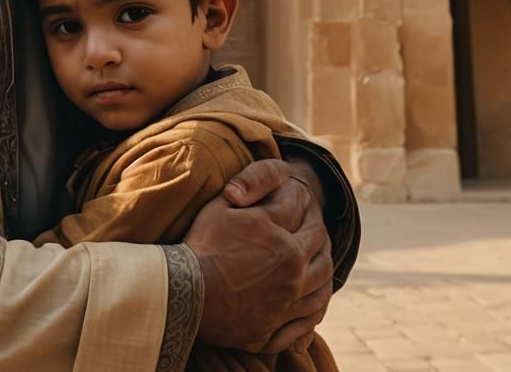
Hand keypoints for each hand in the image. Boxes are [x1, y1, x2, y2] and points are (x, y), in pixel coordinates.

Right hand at [183, 158, 332, 352]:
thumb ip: (250, 192)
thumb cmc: (202, 244)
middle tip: (312, 225)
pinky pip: (309, 317)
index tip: (299, 196)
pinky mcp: (275, 328)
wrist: (186, 292)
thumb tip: (272, 182)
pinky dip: (317, 305)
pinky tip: (312, 298)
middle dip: (318, 231)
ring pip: (323, 283)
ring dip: (323, 267)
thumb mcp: (223, 207)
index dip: (302, 199)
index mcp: (283, 241)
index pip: (303, 212)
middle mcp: (293, 272)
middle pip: (321, 248)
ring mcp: (287, 303)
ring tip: (318, 259)